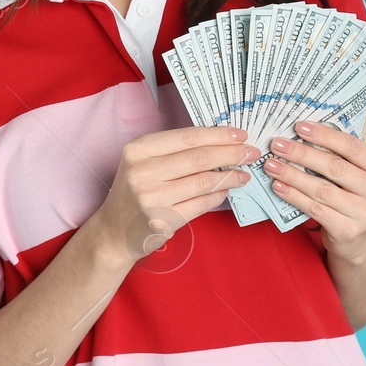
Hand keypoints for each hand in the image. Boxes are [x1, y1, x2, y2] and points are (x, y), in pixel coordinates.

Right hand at [90, 125, 261, 264]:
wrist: (114, 230)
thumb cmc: (135, 191)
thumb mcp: (143, 162)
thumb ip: (175, 151)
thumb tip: (220, 141)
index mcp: (138, 149)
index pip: (187, 137)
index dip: (218, 135)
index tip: (240, 135)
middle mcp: (142, 172)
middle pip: (198, 158)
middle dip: (231, 154)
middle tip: (251, 153)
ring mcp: (151, 198)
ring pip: (203, 182)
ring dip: (229, 177)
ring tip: (243, 174)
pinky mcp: (162, 221)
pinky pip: (200, 204)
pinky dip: (217, 196)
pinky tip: (225, 191)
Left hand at [262, 121, 365, 261]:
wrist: (358, 241)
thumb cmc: (352, 197)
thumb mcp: (356, 175)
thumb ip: (339, 156)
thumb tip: (302, 133)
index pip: (353, 147)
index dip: (324, 135)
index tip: (299, 127)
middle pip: (335, 167)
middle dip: (302, 154)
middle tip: (277, 145)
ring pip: (322, 189)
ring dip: (293, 175)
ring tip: (272, 165)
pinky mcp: (348, 231)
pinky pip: (315, 209)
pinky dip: (294, 196)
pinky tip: (278, 186)